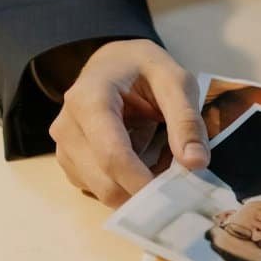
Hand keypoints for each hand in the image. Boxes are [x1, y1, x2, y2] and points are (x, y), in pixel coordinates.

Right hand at [48, 39, 209, 206]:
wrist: (114, 62)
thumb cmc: (144, 68)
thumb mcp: (175, 82)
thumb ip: (187, 121)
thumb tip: (196, 163)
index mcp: (89, 100)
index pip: (112, 154)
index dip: (142, 182)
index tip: (174, 198)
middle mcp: (67, 126)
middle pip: (104, 182)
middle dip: (144, 194)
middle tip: (180, 191)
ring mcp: (64, 147)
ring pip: (102, 191)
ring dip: (137, 192)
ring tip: (163, 169)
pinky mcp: (71, 162)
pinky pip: (99, 190)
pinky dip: (126, 189)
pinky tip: (145, 168)